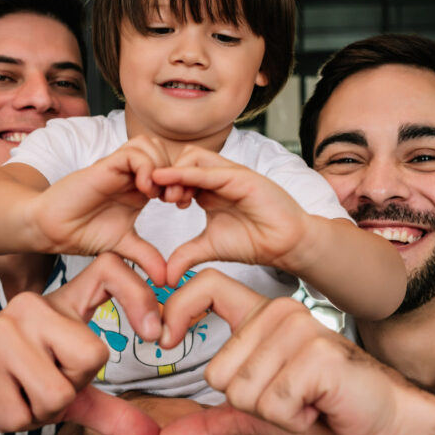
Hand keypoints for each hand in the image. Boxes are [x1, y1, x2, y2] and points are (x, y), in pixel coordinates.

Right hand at [0, 254, 161, 434]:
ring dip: (40, 411)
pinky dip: (14, 422)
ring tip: (17, 392)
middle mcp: (33, 306)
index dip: (139, 294)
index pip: (109, 270)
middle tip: (43, 382)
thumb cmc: (11, 381)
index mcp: (60, 304)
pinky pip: (22, 415)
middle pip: (93, 355)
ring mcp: (3, 330)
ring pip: (59, 392)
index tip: (153, 333)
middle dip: (73, 388)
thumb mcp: (65, 388)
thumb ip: (111, 410)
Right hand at [31, 135, 180, 285]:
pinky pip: (134, 152)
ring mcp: (118, 168)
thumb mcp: (124, 246)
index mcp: (139, 189)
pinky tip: (144, 189)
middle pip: (165, 151)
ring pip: (151, 145)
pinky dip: (146, 166)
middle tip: (174, 199)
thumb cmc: (83, 232)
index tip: (183, 205)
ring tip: (157, 195)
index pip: (171, 170)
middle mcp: (131, 175)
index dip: (183, 182)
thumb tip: (166, 281)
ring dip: (161, 166)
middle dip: (176, 172)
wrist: (52, 229)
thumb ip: (146, 256)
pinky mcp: (105, 165)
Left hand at [153, 146, 310, 285]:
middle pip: (181, 159)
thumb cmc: (254, 241)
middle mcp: (218, 178)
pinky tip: (168, 180)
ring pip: (193, 157)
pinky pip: (208, 170)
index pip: (178, 175)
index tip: (148, 201)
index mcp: (208, 190)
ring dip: (174, 173)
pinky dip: (186, 173)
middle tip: (157, 198)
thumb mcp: (209, 247)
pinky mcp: (241, 177)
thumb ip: (186, 255)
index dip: (161, 184)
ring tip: (167, 197)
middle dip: (165, 176)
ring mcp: (230, 174)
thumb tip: (167, 277)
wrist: (286, 245)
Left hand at [158, 269, 409, 434]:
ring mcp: (298, 330)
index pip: (207, 285)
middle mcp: (278, 312)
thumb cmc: (320, 406)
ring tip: (305, 401)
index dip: (177, 308)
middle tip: (287, 396)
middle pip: (217, 373)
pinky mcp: (316, 355)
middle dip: (249, 403)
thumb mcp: (257, 411)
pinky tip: (318, 406)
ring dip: (273, 414)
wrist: (385, 416)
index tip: (165, 339)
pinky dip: (293, 421)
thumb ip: (210, 420)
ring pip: (242, 393)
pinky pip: (273, 405)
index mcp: (261, 315)